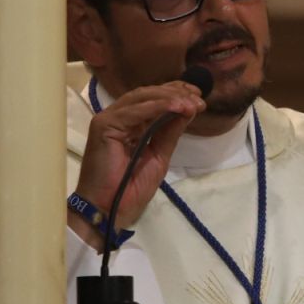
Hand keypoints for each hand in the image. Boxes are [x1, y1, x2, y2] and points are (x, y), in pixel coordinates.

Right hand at [69, 81, 204, 249]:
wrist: (109, 210)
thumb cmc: (130, 188)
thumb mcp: (159, 156)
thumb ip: (170, 132)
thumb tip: (189, 109)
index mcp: (131, 124)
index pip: (154, 100)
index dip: (176, 94)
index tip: (199, 97)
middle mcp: (119, 117)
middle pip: (148, 94)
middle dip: (176, 93)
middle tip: (198, 98)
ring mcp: (109, 119)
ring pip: (141, 98)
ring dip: (169, 98)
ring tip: (190, 103)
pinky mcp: (104, 125)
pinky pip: (133, 111)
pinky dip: (156, 107)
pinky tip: (175, 107)